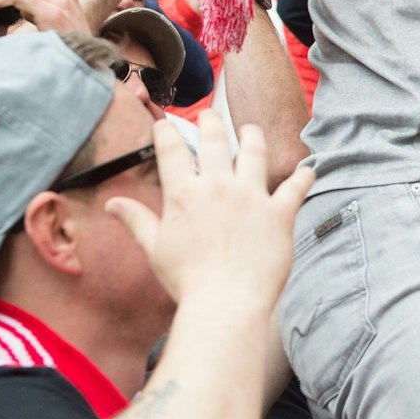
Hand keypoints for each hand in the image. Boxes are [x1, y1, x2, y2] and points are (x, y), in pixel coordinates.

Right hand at [105, 114, 315, 303]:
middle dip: (210, 121)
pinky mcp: (279, 213)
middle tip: (209, 115)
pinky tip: (307, 170)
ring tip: (250, 129)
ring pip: (255, 151)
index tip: (165, 123)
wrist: (226, 303)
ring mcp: (252, 197)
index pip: (172, 149)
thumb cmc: (187, 280)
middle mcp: (219, 186)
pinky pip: (295, 187)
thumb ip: (136, 220)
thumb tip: (112, 204)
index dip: (166, 131)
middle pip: (215, 139)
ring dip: (252, 135)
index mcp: (185, 193)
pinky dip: (303, 177)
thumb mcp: (155, 249)